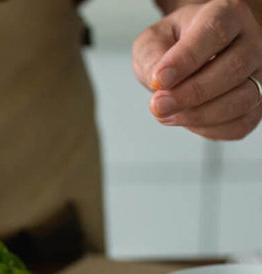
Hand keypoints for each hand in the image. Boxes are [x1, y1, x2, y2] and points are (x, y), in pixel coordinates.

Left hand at [132, 0, 261, 139]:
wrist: (185, 58)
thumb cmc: (171, 45)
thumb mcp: (152, 42)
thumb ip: (152, 57)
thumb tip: (161, 83)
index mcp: (227, 14)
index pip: (215, 32)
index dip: (187, 59)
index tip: (159, 80)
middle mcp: (251, 41)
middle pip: (235, 68)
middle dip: (192, 93)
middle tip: (158, 105)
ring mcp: (258, 73)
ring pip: (243, 99)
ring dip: (200, 115)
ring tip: (165, 114)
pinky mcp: (256, 103)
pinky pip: (241, 124)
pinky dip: (210, 129)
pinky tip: (185, 121)